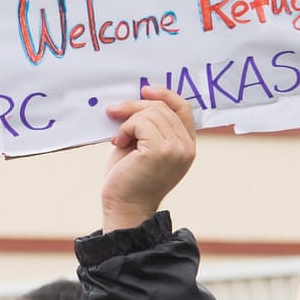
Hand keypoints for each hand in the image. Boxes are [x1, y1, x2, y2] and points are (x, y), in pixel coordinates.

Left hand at [100, 85, 195, 231]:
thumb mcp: (141, 147)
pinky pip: (141, 122)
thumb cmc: (127, 180)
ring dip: (128, 121)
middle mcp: (186, 147)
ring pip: (151, 113)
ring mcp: (176, 149)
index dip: (165, 95)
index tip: (145, 90)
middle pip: (163, 107)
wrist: (124, 208)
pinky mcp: (161, 150)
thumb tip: (137, 99)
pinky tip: (118, 143)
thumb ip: (148, 127)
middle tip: (113, 112)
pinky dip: (125, 128)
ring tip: (118, 139)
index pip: (184, 108)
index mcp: (186, 146)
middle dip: (134, 107)